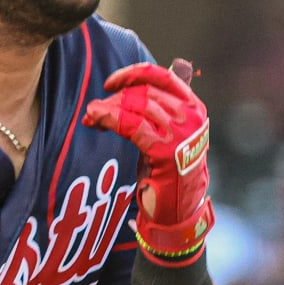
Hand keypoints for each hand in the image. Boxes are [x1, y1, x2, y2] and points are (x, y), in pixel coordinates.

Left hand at [82, 58, 213, 265]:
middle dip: (114, 99)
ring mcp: (180, 134)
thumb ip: (161, 107)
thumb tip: (156, 73)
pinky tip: (96, 121)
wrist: (178, 211)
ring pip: (136, 107)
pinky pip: (132, 125)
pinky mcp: (166, 151)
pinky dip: (110, 119)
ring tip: (90, 117)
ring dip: (107, 109)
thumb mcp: (169, 134)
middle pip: (144, 93)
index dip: (134, 73)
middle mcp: (190, 118)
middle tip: (93, 112)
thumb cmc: (170, 172)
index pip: (163, 77)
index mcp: (193, 108)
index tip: (110, 82)